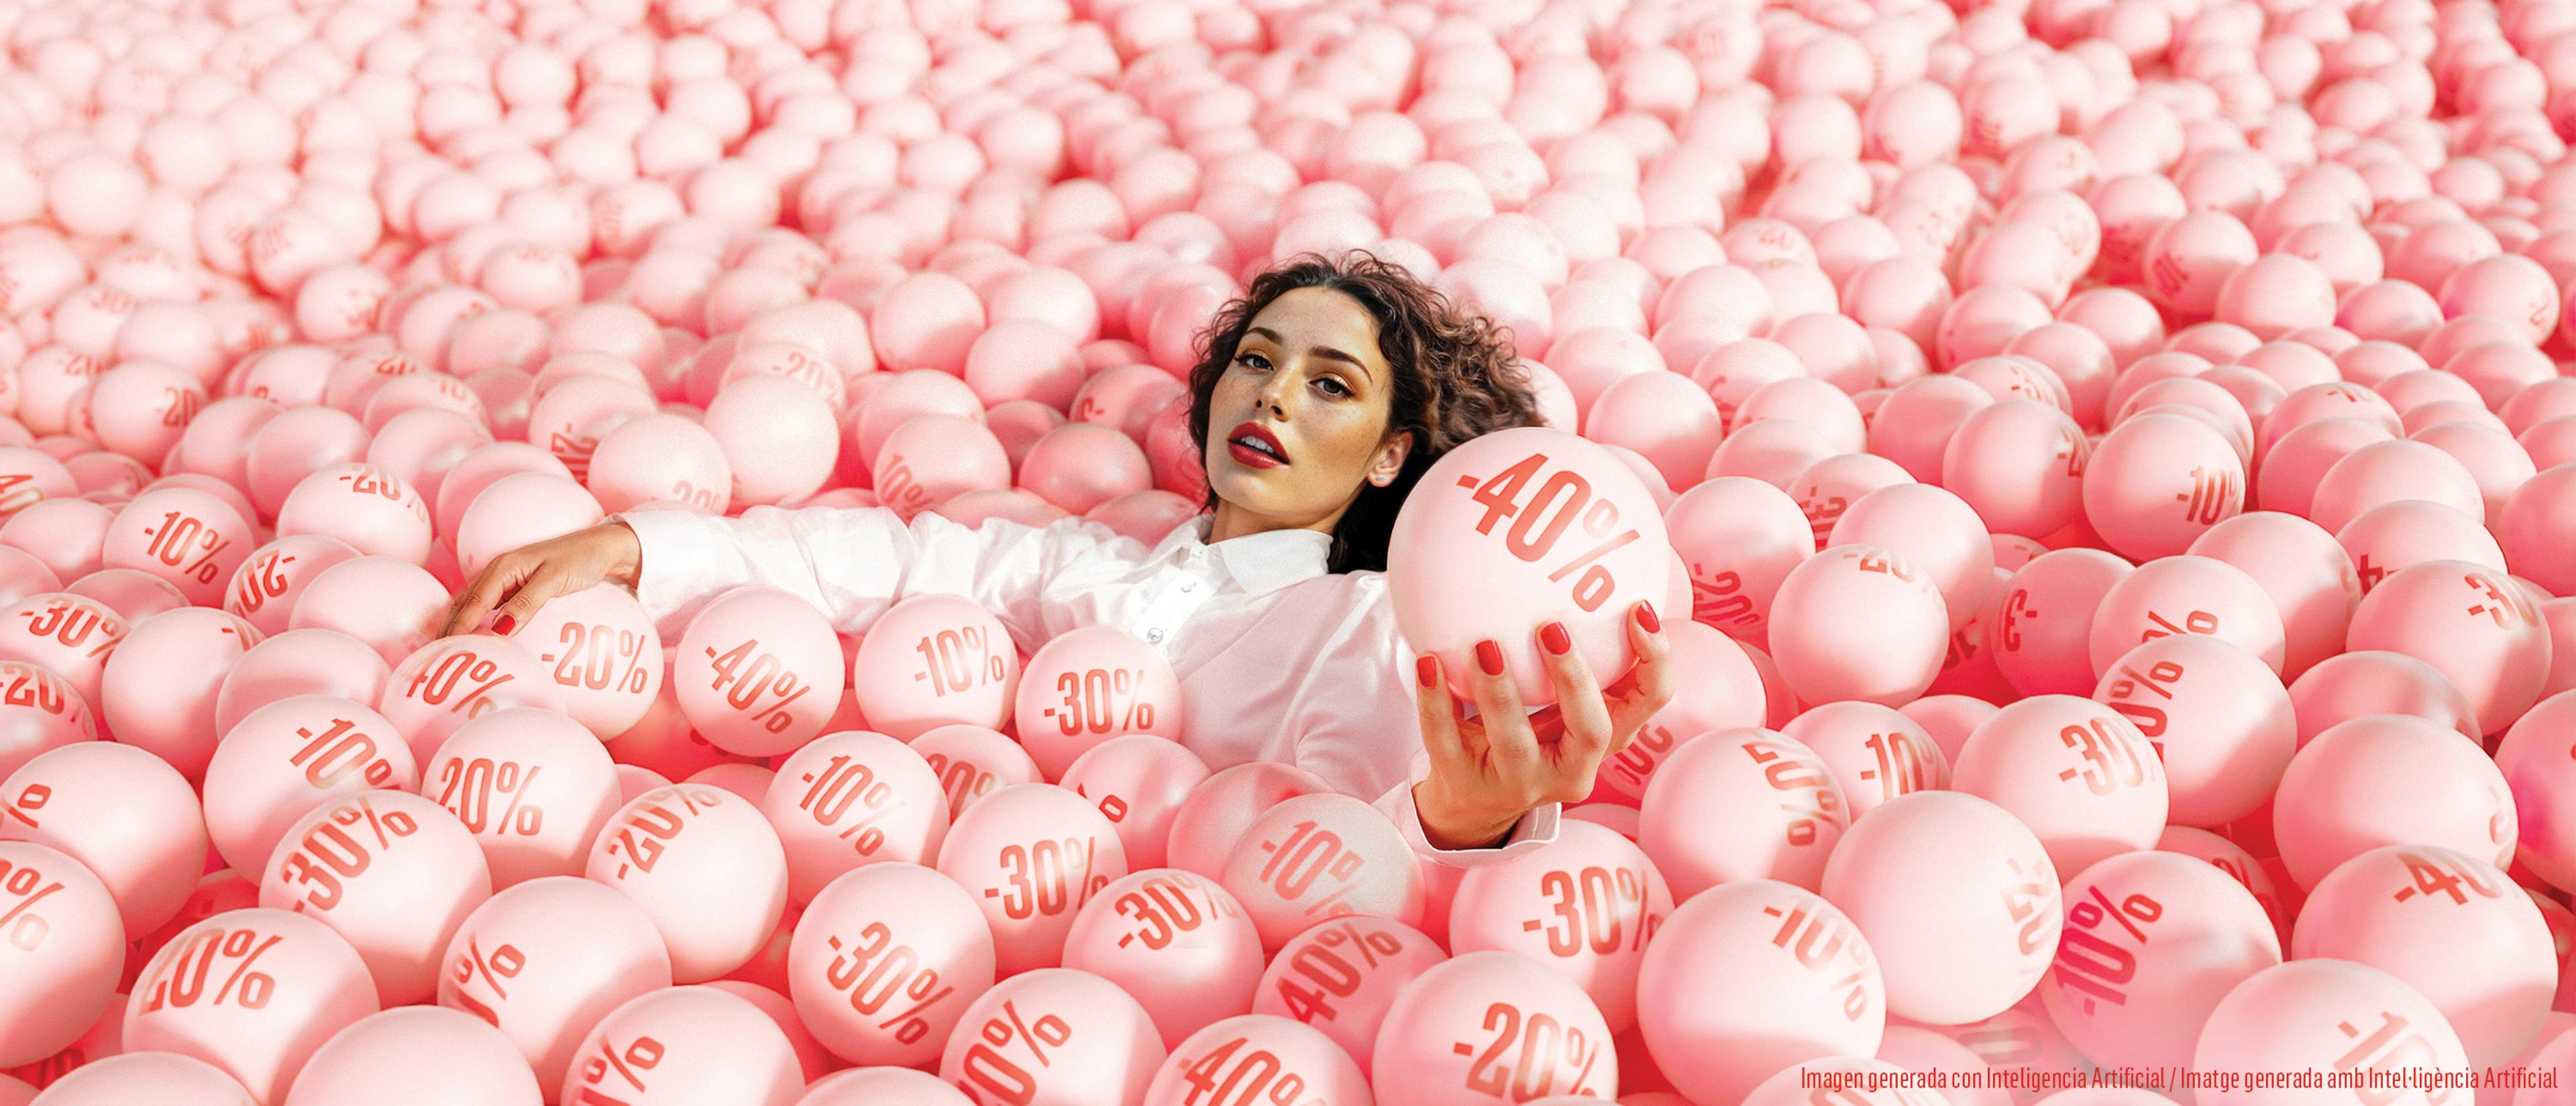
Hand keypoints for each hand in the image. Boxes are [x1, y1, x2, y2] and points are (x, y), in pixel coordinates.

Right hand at [439, 521, 644, 637]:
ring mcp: (508, 578)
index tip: (445, 647)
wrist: (603, 547)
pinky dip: (477, 619)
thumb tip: (499, 629)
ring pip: (475, 603)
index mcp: (503, 567)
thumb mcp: (555, 580)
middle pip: (466, 602)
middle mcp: (500, 571)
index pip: (473, 602)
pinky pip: (490, 604)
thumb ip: (527, 603)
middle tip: (434, 652)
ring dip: (459, 622)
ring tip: (448, 647)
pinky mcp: (518, 585)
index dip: (458, 625)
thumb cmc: (581, 559)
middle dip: (449, 625)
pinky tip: (476, 634)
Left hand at [1410, 600, 1675, 849]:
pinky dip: (1435, 699)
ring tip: (1484, 645)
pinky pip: (1447, 739)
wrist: (1471, 800)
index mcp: (1601, 740)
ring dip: (1501, 690)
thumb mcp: (1560, 707)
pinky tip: (1426, 661)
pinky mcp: (1467, 784)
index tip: (1637, 609)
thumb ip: (1574, 661)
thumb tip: (1581, 571)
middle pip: (1593, 729)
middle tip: (1551, 628)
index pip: (1648, 703)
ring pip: (1515, 741)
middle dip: (1575, 679)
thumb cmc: (1526, 736)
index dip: (1655, 660)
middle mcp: (1572, 770)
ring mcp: (1519, 783)